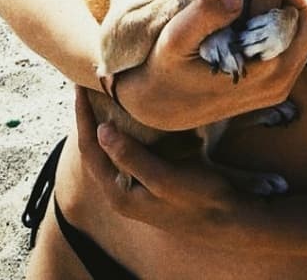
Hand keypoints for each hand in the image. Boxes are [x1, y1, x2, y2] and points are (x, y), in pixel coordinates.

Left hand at [75, 86, 257, 246]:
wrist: (227, 220)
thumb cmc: (198, 199)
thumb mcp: (164, 179)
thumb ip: (132, 157)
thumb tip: (101, 130)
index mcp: (119, 193)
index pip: (90, 150)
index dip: (83, 118)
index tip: (80, 88)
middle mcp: (122, 191)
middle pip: (95, 149)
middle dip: (88, 118)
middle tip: (87, 87)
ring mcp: (135, 186)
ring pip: (110, 150)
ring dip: (104, 123)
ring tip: (102, 95)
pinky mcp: (150, 179)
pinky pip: (128, 150)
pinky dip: (124, 130)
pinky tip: (130, 114)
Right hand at [114, 0, 306, 131]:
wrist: (157, 108)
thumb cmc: (162, 71)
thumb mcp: (173, 40)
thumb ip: (203, 16)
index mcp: (263, 70)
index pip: (287, 8)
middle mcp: (281, 79)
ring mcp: (282, 82)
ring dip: (285, 2)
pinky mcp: (276, 81)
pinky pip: (296, 39)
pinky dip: (281, 17)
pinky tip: (251, 8)